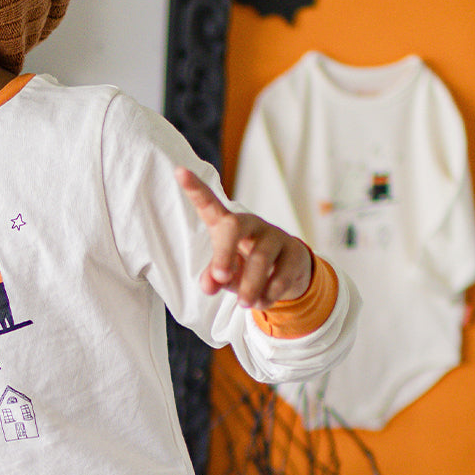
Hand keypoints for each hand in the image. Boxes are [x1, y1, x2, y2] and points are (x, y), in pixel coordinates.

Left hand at [176, 167, 312, 308]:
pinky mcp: (295, 251)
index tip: (179, 171)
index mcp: (226, 224)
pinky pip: (282, 273)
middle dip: (224, 253)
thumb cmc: (245, 267)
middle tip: (219, 278)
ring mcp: (274, 235)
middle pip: (233, 227)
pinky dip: (269, 293)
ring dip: (250, 286)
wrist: (287, 274)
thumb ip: (213, 278)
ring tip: (244, 304)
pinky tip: (262, 302)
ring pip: (260, 257)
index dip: (194, 188)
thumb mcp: (225, 274)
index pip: (208, 203)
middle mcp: (250, 224)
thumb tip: (210, 285)